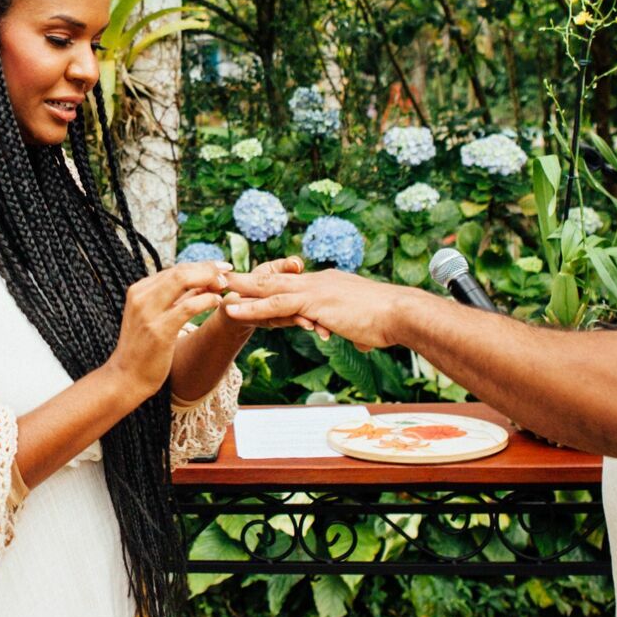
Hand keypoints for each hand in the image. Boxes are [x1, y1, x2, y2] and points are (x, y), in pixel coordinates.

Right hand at [105, 260, 234, 399]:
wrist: (126, 378)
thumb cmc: (144, 349)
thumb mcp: (155, 316)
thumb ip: (175, 299)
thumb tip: (203, 282)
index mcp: (139, 290)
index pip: (175, 269)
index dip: (201, 266)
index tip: (221, 268)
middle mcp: (141, 296)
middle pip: (180, 270)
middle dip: (207, 268)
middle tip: (228, 272)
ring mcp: (148, 312)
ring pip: (182, 280)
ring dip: (208, 279)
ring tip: (224, 286)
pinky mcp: (159, 330)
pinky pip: (188, 307)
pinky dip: (206, 300)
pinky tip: (217, 302)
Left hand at [220, 269, 413, 351]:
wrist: (401, 314)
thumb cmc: (391, 322)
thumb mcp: (368, 324)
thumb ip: (361, 328)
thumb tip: (366, 341)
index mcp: (328, 284)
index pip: (292, 282)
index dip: (270, 282)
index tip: (251, 281)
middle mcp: (318, 282)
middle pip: (275, 277)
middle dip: (248, 278)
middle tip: (221, 275)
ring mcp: (314, 290)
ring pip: (268, 287)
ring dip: (240, 289)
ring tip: (215, 289)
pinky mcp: (313, 303)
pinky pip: (275, 304)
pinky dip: (251, 305)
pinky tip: (232, 309)